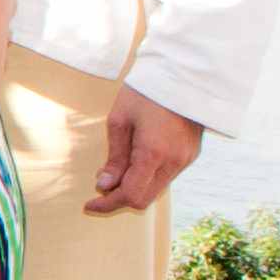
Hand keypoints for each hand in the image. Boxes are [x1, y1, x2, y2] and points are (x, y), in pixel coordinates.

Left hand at [93, 85, 206, 214]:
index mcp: (154, 153)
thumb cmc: (146, 92)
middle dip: (119, 199)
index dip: (107, 205)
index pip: (130, 195)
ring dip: (134, 188)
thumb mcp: (119, 121)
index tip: (89, 204)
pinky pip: (166, 177)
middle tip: (99, 189)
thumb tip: (104, 186)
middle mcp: (174, 162)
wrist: (184, 74)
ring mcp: (186, 159)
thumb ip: (114, 158)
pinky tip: (134, 164)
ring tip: (114, 174)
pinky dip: (148, 178)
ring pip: (156, 189)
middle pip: (144, 198)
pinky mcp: (191, 154)